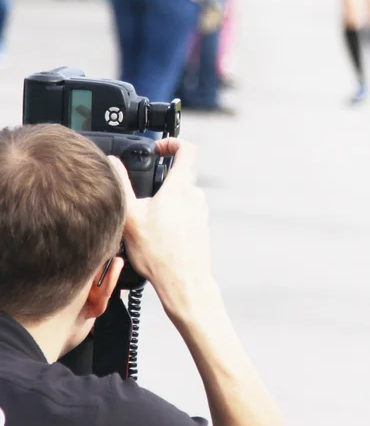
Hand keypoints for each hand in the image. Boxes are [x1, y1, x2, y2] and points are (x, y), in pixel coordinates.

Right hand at [109, 139, 212, 319]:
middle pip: (181, 174)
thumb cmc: (160, 254)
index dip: (172, 142)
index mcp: (181, 187)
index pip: (187, 149)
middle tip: (143, 193)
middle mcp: (195, 196)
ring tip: (147, 218)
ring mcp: (201, 212)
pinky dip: (171, 215)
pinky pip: (185, 212)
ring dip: (165, 200)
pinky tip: (157, 234)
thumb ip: (121, 184)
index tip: (158, 148)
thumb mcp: (131, 216)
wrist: (184, 283)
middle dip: (160, 179)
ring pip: (181, 195)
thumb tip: (112, 163)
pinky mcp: (201, 227)